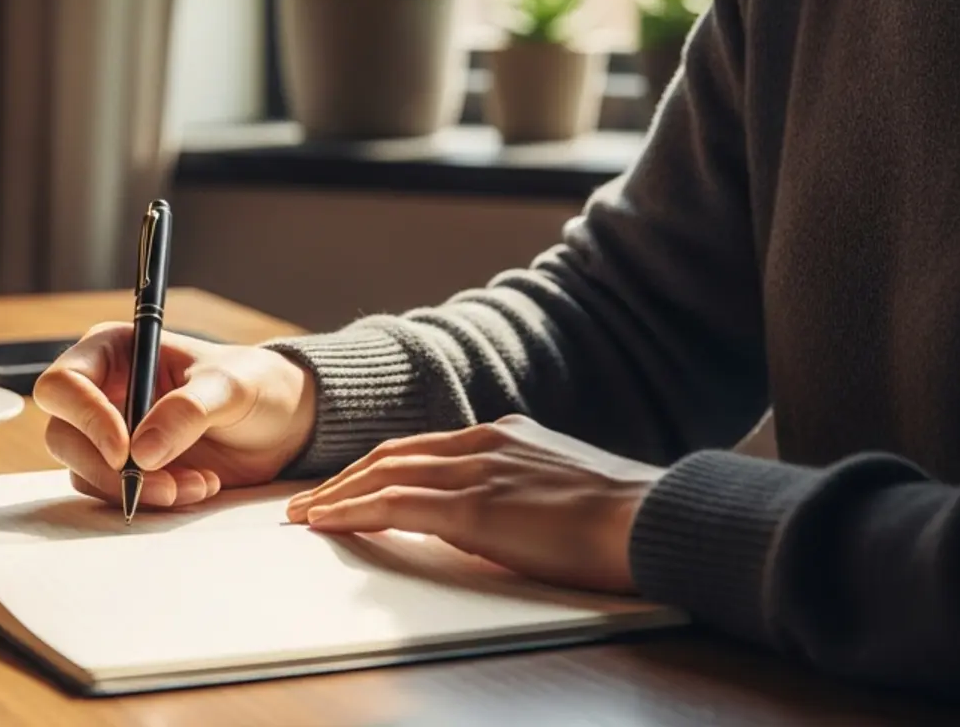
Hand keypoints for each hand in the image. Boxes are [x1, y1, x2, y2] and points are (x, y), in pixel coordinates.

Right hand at [32, 324, 316, 507]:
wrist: (281, 423)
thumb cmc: (254, 384)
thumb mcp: (230, 387)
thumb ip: (188, 411)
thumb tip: (142, 453)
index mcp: (115, 350)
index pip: (65, 382)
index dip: (85, 418)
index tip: (125, 452)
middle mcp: (102, 390)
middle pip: (63, 434)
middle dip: (109, 469)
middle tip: (162, 485)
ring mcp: (110, 432)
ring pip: (85, 472)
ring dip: (137, 490)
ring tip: (198, 484)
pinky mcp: (127, 468)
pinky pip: (116, 494)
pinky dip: (155, 500)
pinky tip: (200, 486)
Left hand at [285, 415, 663, 593]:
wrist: (657, 519)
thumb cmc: (624, 519)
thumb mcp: (562, 489)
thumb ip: (521, 491)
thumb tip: (493, 520)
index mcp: (504, 435)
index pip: (422, 447)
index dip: (378, 466)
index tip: (349, 482)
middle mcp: (484, 443)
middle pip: (392, 455)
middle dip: (344, 478)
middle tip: (307, 499)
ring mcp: (477, 471)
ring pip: (384, 476)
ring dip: (335, 496)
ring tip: (302, 516)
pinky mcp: (474, 508)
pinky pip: (394, 505)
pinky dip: (352, 511)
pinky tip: (326, 523)